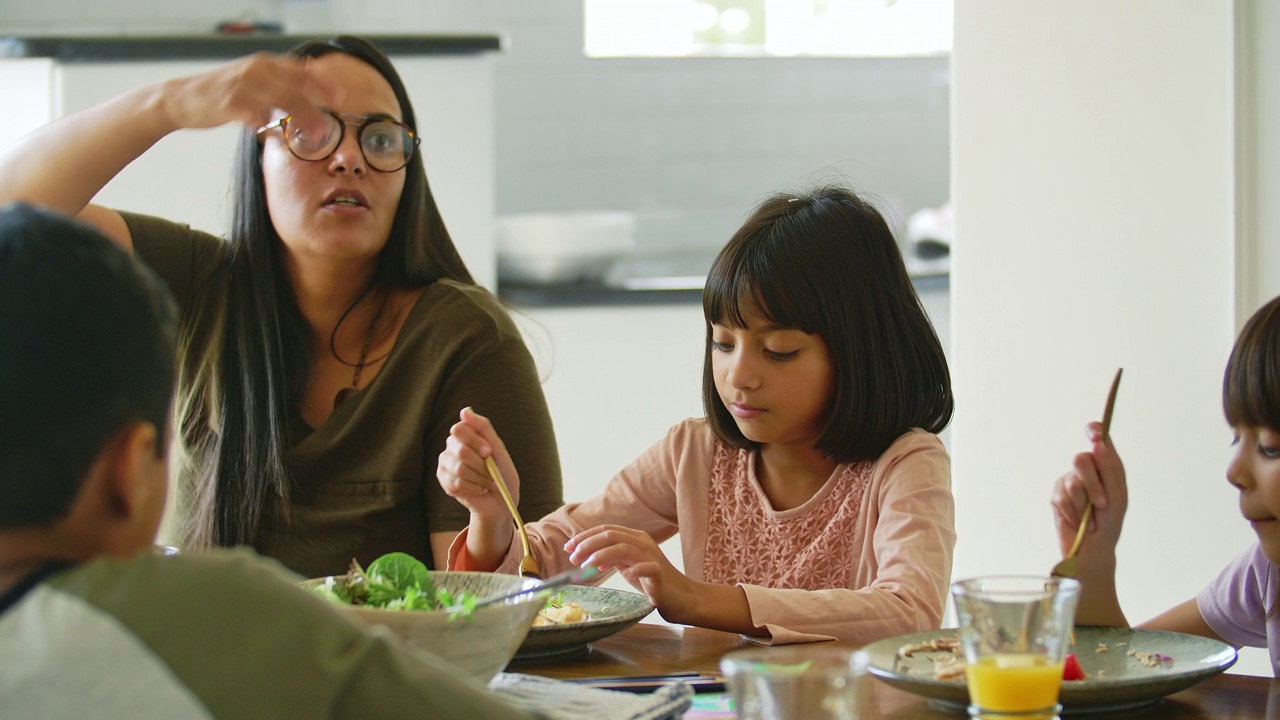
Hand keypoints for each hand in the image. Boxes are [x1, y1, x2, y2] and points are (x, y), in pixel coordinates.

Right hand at [159, 52, 341, 131]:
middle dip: (321, 98)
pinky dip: (270, 126)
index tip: (341, 96)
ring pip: (282, 99)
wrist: (182, 99)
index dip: (323, 82)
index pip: (300, 69)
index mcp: (264, 64)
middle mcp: (256, 70)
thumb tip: (306, 96)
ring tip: (318, 132)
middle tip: (338, 112)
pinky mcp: (230, 104)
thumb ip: (277, 86)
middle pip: (297, 83)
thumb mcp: (252, 82)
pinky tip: (279, 137)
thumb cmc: (221, 93)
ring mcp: (243, 86)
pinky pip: (257, 115)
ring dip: (304, 116)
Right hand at [436, 407, 520, 518]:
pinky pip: (456, 483)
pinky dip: (473, 488)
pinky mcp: (443, 480)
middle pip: (461, 450)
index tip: (489, 453)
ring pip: (459, 468)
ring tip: (486, 482)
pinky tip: (479, 489)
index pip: (460, 429)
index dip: (476, 442)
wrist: (500, 500)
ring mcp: (445, 463)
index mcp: (465, 435)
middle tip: (491, 472)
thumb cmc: (502, 473)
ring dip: (480, 478)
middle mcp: (452, 446)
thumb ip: (483, 428)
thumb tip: (465, 411)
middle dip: (481, 465)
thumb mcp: (498, 449)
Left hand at [565, 525, 693, 616]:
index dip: (584, 536)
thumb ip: (612, 558)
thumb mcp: (628, 566)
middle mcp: (643, 542)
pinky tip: (622, 576)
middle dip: (587, 544)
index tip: (568, 547)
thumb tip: (589, 557)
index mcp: (635, 538)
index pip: (606, 529)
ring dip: (600, 555)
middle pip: (611, 535)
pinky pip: (645, 567)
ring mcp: (652, 557)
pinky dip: (631, 569)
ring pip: (622, 547)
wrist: (681, 597)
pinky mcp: (659, 573)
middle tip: (572, 557)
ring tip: (586, 566)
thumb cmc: (653, 582)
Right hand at [1051, 421, 1127, 564]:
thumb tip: (1098, 445)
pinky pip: (1063, 496)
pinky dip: (1075, 511)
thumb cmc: (1110, 522)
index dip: (1093, 431)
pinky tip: (1079, 520)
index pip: (1098, 437)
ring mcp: (1069, 481)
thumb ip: (1109, 468)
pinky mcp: (1057, 495)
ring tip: (1092, 516)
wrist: (1094, 547)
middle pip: (1081, 458)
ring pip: (1073, 479)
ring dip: (1086, 501)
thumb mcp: (1118, 495)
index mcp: (1105, 465)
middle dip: (1093, 482)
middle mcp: (1086, 470)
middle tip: (1102, 503)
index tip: (1094, 436)